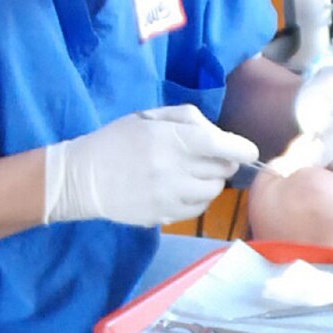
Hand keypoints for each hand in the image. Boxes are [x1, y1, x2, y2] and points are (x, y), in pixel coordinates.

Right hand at [43, 105, 257, 225]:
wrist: (83, 177)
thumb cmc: (117, 140)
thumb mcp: (149, 116)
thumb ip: (188, 120)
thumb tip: (219, 135)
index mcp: (171, 139)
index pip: (223, 146)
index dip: (243, 148)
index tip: (249, 151)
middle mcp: (174, 169)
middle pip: (223, 170)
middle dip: (223, 162)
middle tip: (207, 157)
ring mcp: (170, 196)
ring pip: (213, 191)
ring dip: (210, 181)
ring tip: (191, 173)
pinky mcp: (164, 216)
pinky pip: (198, 209)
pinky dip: (197, 199)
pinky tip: (181, 190)